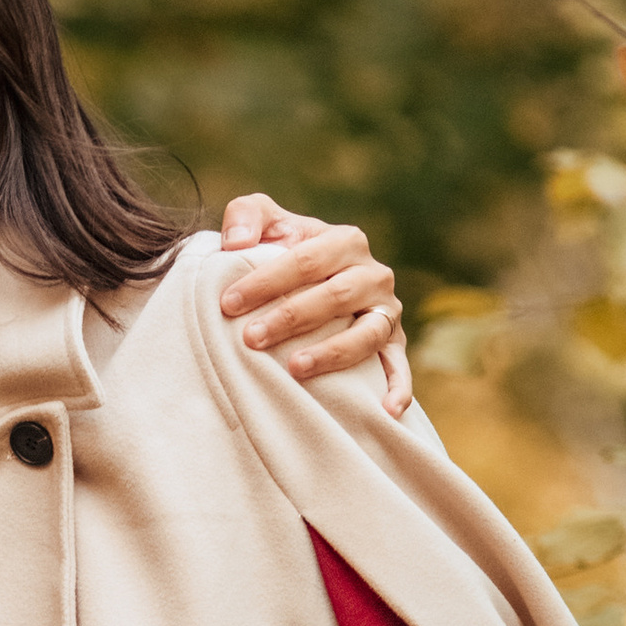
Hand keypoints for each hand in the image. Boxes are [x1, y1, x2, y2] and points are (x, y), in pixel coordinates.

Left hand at [217, 198, 411, 417]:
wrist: (313, 281)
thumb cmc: (284, 252)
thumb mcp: (266, 222)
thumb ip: (247, 215)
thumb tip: (237, 244)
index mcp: (344, 242)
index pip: (305, 260)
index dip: (266, 281)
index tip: (227, 304)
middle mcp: (373, 274)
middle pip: (335, 296)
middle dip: (292, 317)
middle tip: (251, 338)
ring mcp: (385, 311)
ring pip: (367, 333)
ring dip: (333, 353)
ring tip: (295, 369)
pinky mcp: (393, 343)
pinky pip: (398, 365)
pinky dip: (398, 387)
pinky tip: (385, 411)